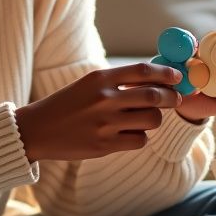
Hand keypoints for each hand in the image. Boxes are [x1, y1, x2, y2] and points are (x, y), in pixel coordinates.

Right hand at [15, 62, 182, 161]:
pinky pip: (140, 140)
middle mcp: (104, 98)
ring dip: (154, 119)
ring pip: (151, 120)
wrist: (37, 130)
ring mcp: (105, 123)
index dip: (166, 73)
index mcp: (100, 78)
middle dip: (171, 98)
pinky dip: (139, 137)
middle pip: (155, 96)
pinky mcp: (105, 145)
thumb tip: (156, 80)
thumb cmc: (67, 105)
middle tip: (175, 99)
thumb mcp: (89, 85)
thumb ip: (118, 82)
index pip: (143, 71)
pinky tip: (128, 134)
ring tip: (143, 119)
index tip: (178, 77)